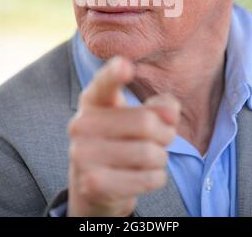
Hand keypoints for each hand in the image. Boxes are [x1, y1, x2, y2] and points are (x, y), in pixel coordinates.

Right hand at [67, 56, 179, 216]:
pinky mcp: (92, 184)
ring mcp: (82, 155)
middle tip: (163, 138)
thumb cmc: (124, 140)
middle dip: (166, 134)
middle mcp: (81, 124)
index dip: (115, 74)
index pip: (105, 83)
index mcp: (93, 99)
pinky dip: (157, 178)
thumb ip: (160, 107)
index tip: (125, 65)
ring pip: (149, 153)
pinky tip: (144, 175)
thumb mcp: (141, 116)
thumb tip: (170, 114)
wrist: (95, 185)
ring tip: (151, 158)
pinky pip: (148, 178)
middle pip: (146, 122)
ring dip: (161, 158)